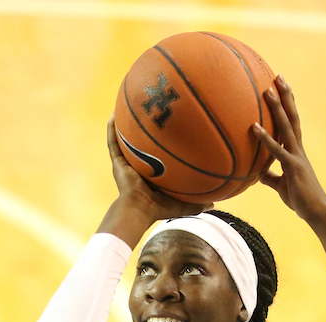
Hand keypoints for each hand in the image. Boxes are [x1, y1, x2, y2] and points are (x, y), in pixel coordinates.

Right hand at [100, 117, 210, 247]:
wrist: (139, 209)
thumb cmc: (159, 209)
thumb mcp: (182, 205)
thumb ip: (197, 203)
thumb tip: (213, 204)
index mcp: (149, 176)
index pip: (154, 157)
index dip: (157, 147)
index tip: (165, 132)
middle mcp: (136, 167)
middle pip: (139, 145)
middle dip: (142, 132)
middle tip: (148, 114)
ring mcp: (125, 164)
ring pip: (123, 140)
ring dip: (123, 126)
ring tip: (126, 108)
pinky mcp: (117, 162)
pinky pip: (113, 142)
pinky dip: (112, 128)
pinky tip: (113, 114)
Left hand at [252, 76, 325, 266]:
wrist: (317, 212)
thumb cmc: (300, 200)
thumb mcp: (281, 186)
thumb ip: (270, 177)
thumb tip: (257, 173)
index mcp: (296, 151)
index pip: (291, 123)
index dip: (286, 105)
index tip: (281, 88)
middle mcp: (298, 149)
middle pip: (291, 117)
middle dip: (285, 96)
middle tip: (278, 76)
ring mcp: (296, 156)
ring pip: (286, 127)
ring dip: (276, 108)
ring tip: (267, 90)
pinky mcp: (292, 167)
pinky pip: (276, 150)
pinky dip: (265, 138)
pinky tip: (253, 127)